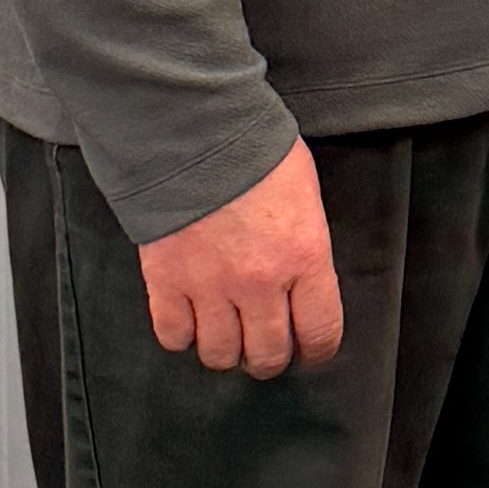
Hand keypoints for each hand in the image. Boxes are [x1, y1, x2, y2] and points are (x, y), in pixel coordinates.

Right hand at [137, 138, 342, 377]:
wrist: (199, 130)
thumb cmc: (257, 151)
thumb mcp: (305, 193)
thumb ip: (305, 244)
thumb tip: (303, 280)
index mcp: (304, 255)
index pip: (321, 331)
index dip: (318, 349)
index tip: (311, 349)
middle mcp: (260, 282)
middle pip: (268, 355)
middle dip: (270, 357)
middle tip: (266, 345)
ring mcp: (210, 287)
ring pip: (220, 355)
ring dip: (227, 350)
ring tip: (228, 332)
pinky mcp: (167, 283)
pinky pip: (175, 337)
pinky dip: (183, 334)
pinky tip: (192, 317)